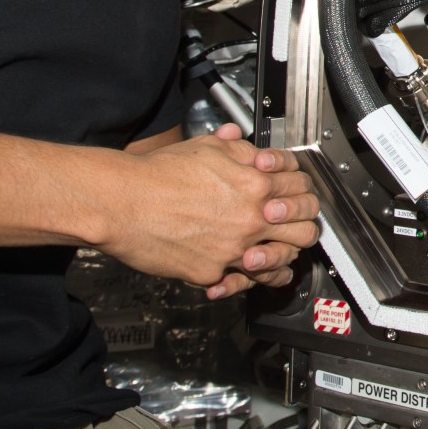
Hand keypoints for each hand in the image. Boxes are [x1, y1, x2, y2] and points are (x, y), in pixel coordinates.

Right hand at [95, 125, 319, 296]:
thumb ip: (239, 148)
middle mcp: (251, 218)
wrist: (121, 202)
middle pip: (306, 228)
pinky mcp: (213, 272)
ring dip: (284, 255)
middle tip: (297, 224)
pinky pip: (243, 282)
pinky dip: (247, 278)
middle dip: (305, 224)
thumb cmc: (157, 173)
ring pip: (282, 260)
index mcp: (256, 183)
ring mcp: (234, 249)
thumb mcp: (207, 147)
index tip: (296, 193)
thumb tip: (254, 148)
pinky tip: (248, 270)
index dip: (303, 189)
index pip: (302, 188)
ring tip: (279, 250)